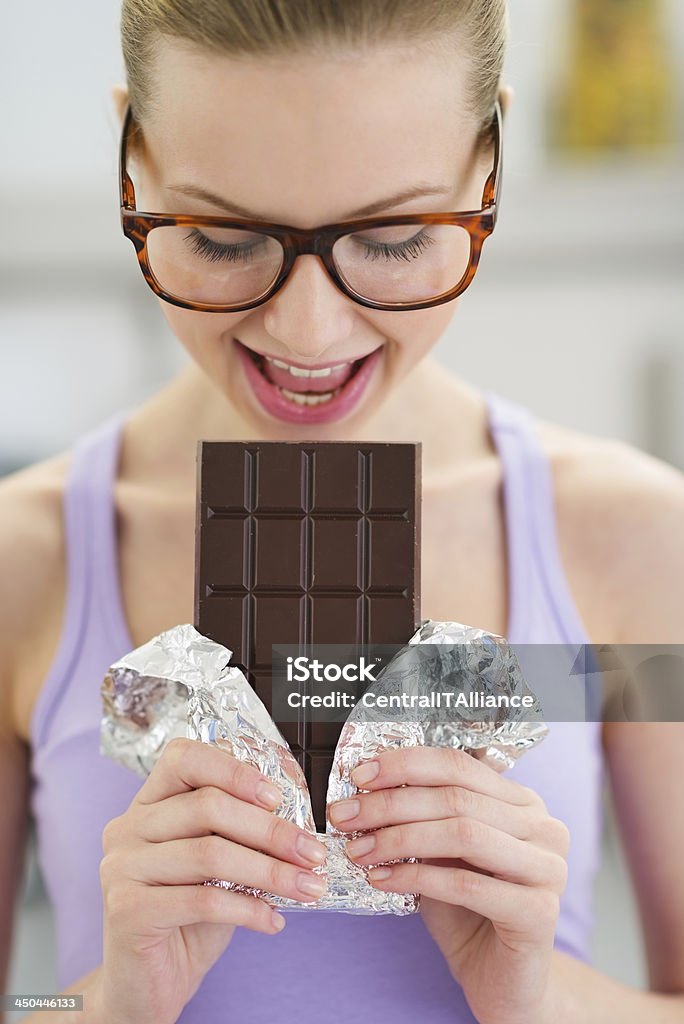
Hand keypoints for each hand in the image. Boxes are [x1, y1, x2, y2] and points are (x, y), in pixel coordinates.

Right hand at [98, 737, 326, 1023]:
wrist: (146, 984)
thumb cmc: (187, 917)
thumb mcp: (215, 866)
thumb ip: (238, 835)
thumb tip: (296, 823)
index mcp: (148, 803)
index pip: (183, 758)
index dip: (233, 770)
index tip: (278, 797)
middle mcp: (127, 827)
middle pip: (207, 807)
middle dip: (271, 830)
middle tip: (313, 852)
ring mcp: (120, 867)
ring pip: (210, 854)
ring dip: (270, 871)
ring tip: (308, 888)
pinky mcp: (126, 909)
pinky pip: (202, 900)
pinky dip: (248, 910)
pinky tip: (272, 920)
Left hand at [329, 747, 568, 1023]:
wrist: (502, 982)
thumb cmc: (469, 913)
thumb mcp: (442, 855)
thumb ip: (423, 819)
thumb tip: (367, 789)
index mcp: (522, 802)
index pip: (459, 765)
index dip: (405, 765)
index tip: (359, 775)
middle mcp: (544, 828)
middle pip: (456, 797)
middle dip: (391, 804)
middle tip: (346, 815)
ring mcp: (548, 868)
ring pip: (463, 833)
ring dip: (399, 837)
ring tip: (359, 849)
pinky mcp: (539, 912)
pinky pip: (466, 884)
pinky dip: (416, 877)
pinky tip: (382, 879)